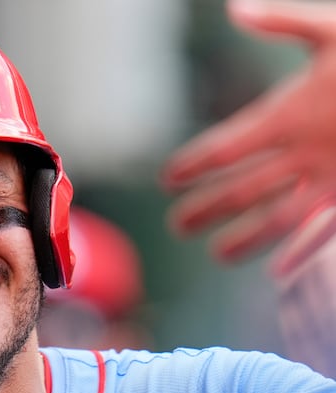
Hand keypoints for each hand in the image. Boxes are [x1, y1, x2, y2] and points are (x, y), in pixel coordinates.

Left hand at [160, 0, 335, 262]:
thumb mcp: (334, 28)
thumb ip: (281, 22)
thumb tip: (233, 9)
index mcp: (289, 114)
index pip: (223, 149)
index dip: (191, 165)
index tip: (167, 179)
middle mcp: (305, 153)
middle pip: (241, 190)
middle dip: (205, 209)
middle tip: (175, 227)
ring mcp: (334, 179)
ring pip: (278, 219)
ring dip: (244, 238)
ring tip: (215, 254)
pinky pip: (324, 232)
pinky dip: (301, 253)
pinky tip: (278, 273)